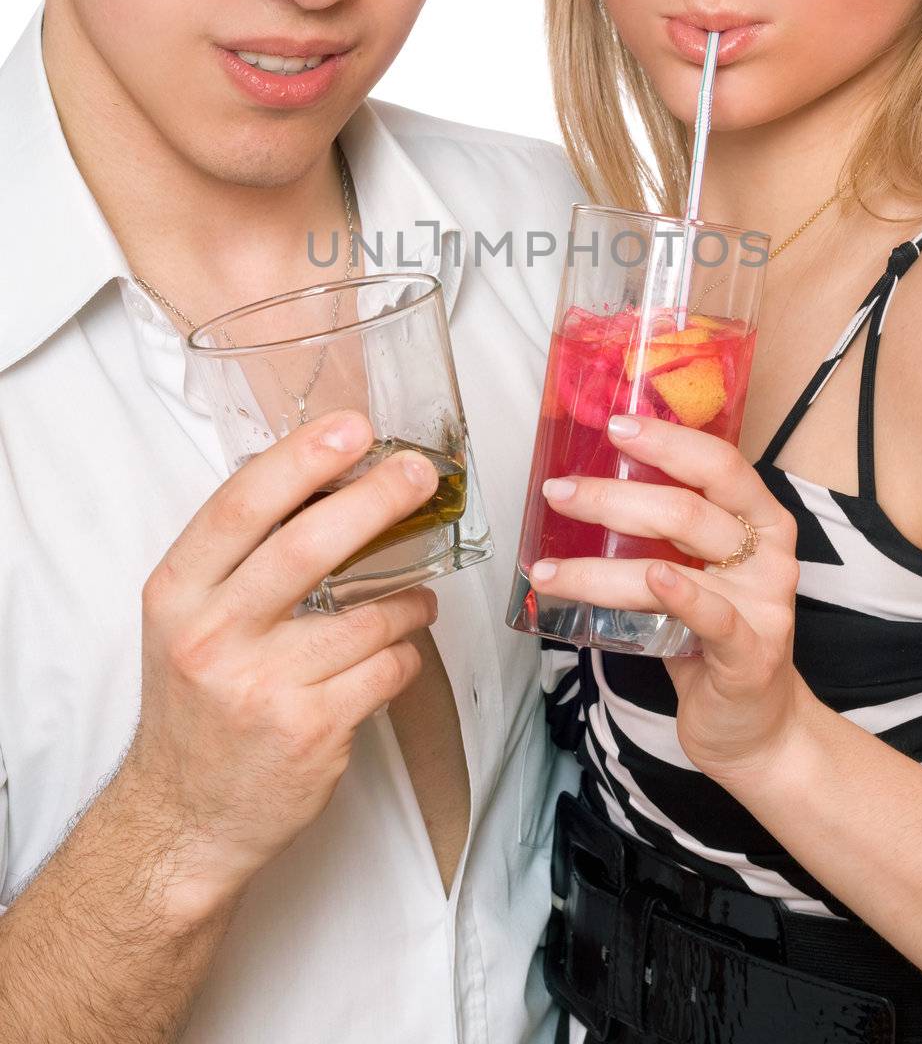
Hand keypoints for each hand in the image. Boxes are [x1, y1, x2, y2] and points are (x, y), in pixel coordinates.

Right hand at [120, 408, 438, 906]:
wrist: (183, 818)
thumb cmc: (197, 703)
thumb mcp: (187, 618)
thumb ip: (239, 557)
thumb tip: (325, 479)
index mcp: (177, 593)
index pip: (239, 507)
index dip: (300, 460)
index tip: (350, 428)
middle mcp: (211, 637)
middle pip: (306, 548)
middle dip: (374, 500)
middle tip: (418, 476)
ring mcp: (262, 688)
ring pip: (366, 616)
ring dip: (407, 600)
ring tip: (415, 597)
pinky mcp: (310, 732)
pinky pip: (386, 669)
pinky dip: (404, 654)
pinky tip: (395, 653)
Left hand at [529, 413, 807, 785]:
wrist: (756, 726)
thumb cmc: (715, 636)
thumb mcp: (698, 569)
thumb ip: (665, 530)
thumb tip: (587, 483)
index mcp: (761, 519)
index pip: (719, 464)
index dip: (667, 440)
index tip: (613, 426)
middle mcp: (770, 554)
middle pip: (688, 510)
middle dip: (612, 498)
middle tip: (558, 494)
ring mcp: (765, 604)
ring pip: (677, 565)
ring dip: (600, 566)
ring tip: (546, 569)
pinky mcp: (752, 654)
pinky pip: (713, 616)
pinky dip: (679, 594)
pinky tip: (651, 577)